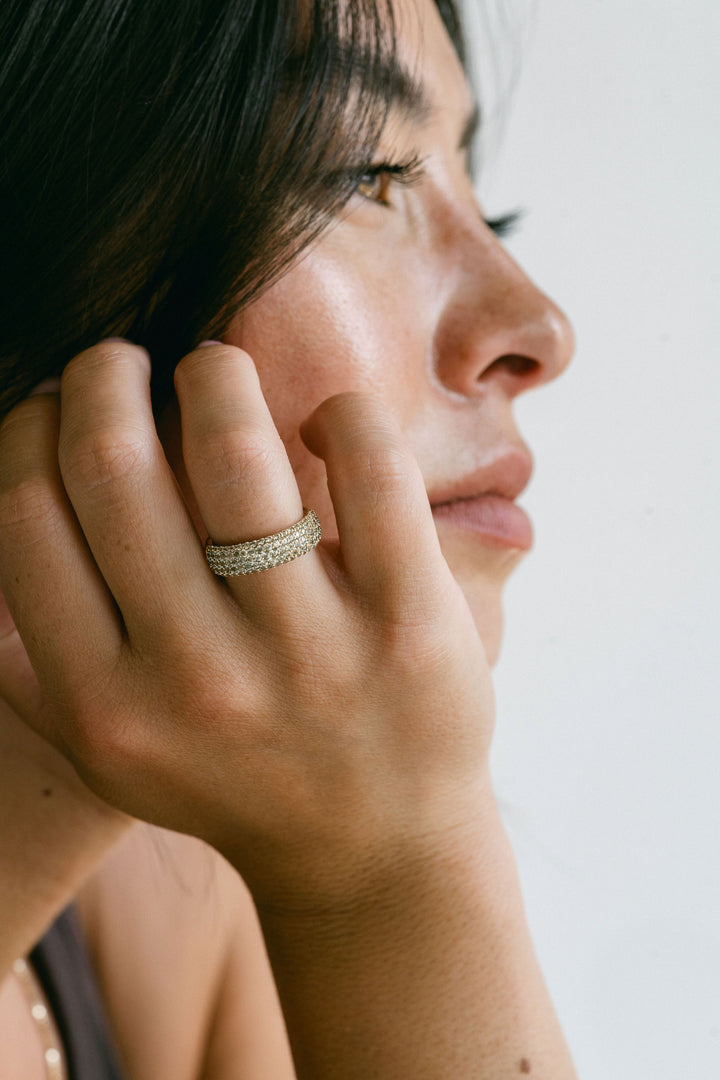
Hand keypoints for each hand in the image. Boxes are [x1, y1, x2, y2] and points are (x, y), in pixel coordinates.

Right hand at [0, 341, 494, 911]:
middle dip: (102, 374)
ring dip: (210, 372)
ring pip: (231, 446)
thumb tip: (4, 513)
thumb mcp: (111, 750)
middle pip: (109, 464)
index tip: (56, 410)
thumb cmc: (237, 779)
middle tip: (121, 360)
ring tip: (212, 371)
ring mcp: (310, 652)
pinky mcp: (412, 622)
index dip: (28, 429)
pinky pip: (370, 463)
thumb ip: (36, 659)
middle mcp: (199, 681)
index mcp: (106, 707)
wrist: (374, 855)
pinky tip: (324, 425)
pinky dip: (342, 411)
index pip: (24, 516)